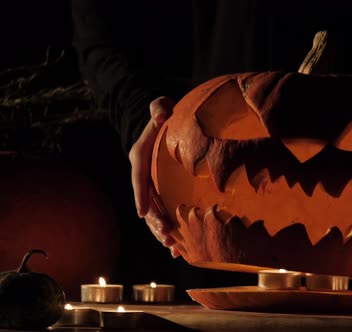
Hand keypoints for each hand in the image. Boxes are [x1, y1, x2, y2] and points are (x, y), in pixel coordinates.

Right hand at [129, 96, 180, 257]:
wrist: (168, 125)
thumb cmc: (165, 115)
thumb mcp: (161, 107)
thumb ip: (159, 108)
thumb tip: (161, 114)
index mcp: (141, 158)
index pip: (139, 178)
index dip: (141, 195)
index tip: (143, 212)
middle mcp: (145, 177)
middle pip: (147, 203)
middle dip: (155, 222)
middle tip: (167, 235)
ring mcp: (154, 188)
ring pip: (156, 215)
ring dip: (163, 232)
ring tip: (174, 247)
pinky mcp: (165, 195)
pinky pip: (167, 216)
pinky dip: (172, 232)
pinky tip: (181, 250)